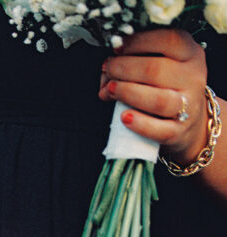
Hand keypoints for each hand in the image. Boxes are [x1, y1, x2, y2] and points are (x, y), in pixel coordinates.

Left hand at [99, 29, 208, 164]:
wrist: (189, 121)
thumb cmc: (169, 87)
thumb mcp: (164, 64)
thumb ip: (140, 59)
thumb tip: (107, 67)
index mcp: (191, 54)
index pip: (169, 40)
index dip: (139, 42)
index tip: (118, 46)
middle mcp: (192, 78)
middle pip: (156, 70)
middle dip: (125, 68)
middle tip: (108, 69)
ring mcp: (188, 106)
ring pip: (157, 100)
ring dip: (128, 93)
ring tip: (110, 89)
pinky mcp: (178, 131)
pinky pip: (158, 130)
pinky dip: (139, 123)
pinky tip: (124, 117)